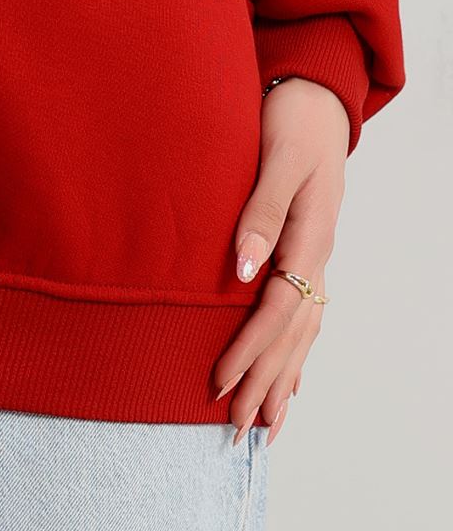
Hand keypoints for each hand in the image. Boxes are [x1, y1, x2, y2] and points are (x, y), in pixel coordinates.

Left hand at [213, 76, 346, 444]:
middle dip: (264, 385)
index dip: (247, 351)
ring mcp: (313, 257)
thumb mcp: (275, 160)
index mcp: (308, 240)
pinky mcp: (305, 251)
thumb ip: (259, 212)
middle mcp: (315, 257)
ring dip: (281, 380)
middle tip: (237, 433)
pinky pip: (302, 316)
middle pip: (292, 336)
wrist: (314, 98)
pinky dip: (294, 353)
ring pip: (301, 333)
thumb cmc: (290, 122)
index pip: (277, 311)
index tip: (216, 385)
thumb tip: (241, 270)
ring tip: (266, 428)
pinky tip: (288, 380)